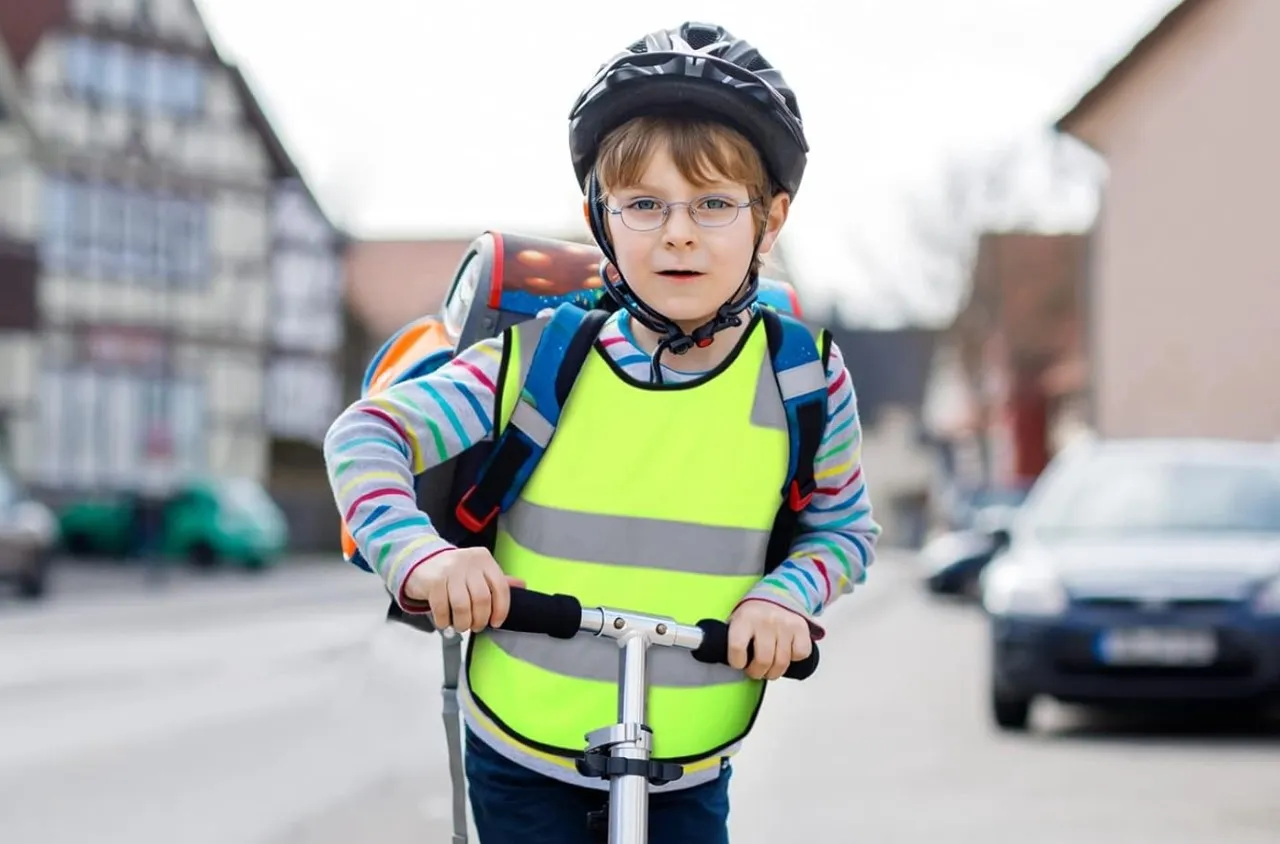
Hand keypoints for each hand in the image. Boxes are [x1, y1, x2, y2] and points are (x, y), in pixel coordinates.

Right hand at [404, 548, 524, 632]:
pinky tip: (445, 621)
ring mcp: (449, 570)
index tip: (496, 622)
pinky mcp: (433, 580)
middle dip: (480, 619)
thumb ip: (497, 580)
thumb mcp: (478, 571)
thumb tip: (522, 585)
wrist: (421, 561)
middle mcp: (468, 561)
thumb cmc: (454, 572)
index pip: (501, 587)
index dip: (501, 609)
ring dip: (462, 623)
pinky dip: (444, 621)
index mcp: (484, 559)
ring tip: (460, 625)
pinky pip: (442, 608)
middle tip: (475, 626)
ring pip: (462, 606)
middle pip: (482, 599)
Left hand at [726, 600, 813, 680]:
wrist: (773, 596)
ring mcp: (785, 624)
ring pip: (782, 662)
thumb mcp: (735, 622)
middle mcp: (765, 620)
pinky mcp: (800, 627)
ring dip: (774, 672)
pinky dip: (794, 658)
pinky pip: (800, 654)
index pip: (737, 647)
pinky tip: (786, 653)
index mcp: (744, 619)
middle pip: (763, 660)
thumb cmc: (752, 617)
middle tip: (755, 671)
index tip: (739, 664)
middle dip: (757, 673)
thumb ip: (729, 640)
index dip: (737, 662)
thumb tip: (721, 660)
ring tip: (769, 669)